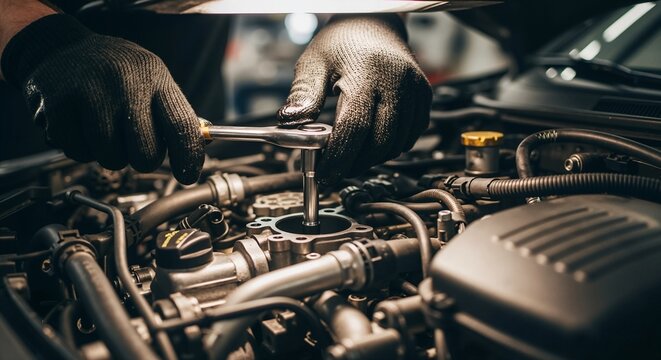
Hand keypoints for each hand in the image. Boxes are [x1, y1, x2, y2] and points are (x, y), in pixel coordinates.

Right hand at [1, 14, 203, 183]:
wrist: (61, 48)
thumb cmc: (116, 70)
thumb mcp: (153, 79)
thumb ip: (174, 113)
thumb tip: (199, 148)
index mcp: (155, 78)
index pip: (181, 127)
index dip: (188, 158)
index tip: (187, 174)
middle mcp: (125, 84)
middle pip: (146, 153)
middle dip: (143, 160)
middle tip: (134, 145)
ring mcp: (90, 94)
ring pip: (111, 158)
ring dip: (110, 155)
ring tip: (105, 130)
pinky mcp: (59, 107)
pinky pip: (79, 153)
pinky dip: (82, 150)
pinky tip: (82, 127)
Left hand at [278, 14, 431, 183]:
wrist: (373, 24)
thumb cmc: (342, 42)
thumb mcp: (314, 63)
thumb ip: (302, 94)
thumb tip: (291, 123)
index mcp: (367, 74)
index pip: (354, 129)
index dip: (339, 158)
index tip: (325, 174)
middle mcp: (396, 83)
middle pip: (379, 142)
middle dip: (356, 164)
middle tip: (336, 170)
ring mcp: (414, 91)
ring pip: (397, 144)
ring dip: (373, 159)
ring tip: (351, 157)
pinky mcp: (424, 97)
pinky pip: (411, 136)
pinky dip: (391, 147)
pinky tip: (373, 144)